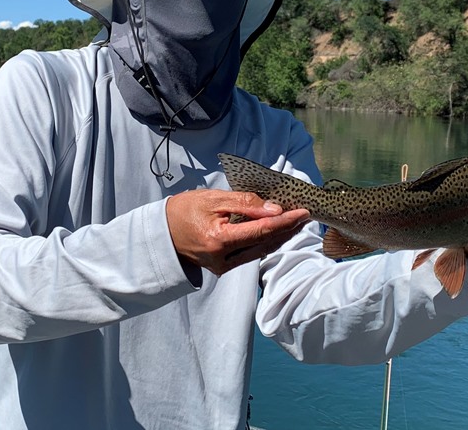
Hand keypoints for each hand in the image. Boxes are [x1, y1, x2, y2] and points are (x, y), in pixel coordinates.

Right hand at [166, 190, 310, 275]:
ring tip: (297, 223)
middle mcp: (222, 259)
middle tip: (306, 216)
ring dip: (280, 237)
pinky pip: (250, 255)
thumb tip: (274, 209)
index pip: (261, 230)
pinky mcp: (222, 268)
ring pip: (260, 251)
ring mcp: (222, 267)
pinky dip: (265, 242)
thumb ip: (244, 203)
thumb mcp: (213, 199)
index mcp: (219, 240)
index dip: (285, 221)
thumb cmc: (184, 211)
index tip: (303, 212)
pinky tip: (277, 232)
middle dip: (288, 229)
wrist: (161, 233)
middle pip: (265, 243)